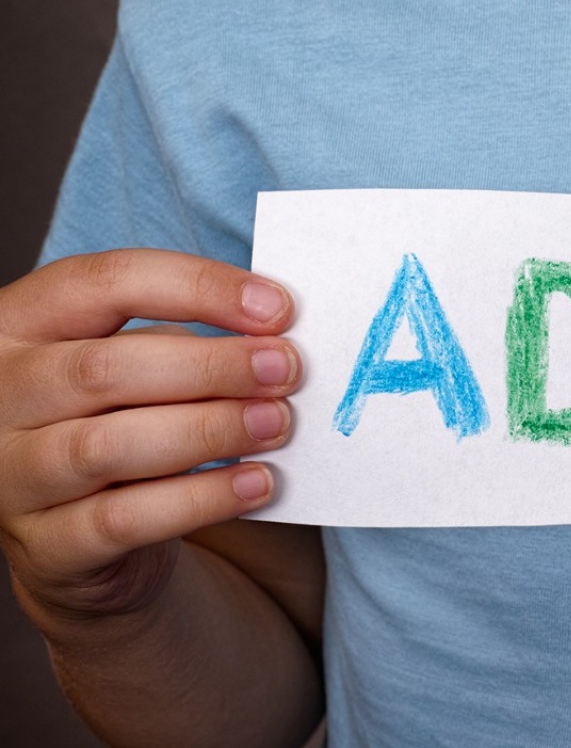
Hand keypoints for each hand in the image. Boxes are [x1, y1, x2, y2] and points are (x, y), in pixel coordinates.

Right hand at [0, 249, 299, 623]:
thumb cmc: (122, 422)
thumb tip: (274, 341)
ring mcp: (12, 474)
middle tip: (285, 370)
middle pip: (105, 368)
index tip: (278, 308)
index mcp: (20, 324)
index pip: (104, 283)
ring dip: (210, 430)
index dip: (198, 287)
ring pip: (110, 445)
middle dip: (211, 366)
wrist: (81, 537)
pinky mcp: (47, 545)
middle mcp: (1, 395)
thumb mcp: (142, 368)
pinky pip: (126, 519)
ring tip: (277, 423)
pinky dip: (202, 498)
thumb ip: (191, 343)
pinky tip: (257, 482)